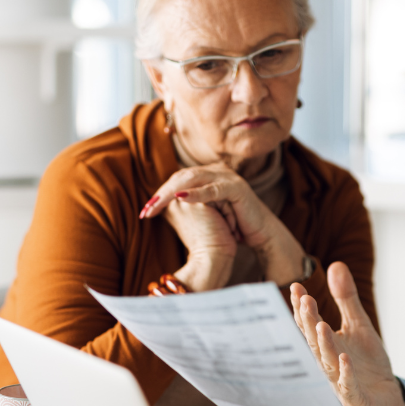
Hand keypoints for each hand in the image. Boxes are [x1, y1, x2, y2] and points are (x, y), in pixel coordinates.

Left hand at [141, 163, 305, 284]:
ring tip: (157, 204)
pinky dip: (196, 193)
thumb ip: (187, 205)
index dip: (160, 194)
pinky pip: (212, 189)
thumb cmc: (233, 226)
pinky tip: (180, 198)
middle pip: (182, 176)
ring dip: (172, 192)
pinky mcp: (236, 187)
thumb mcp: (206, 213)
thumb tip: (160, 206)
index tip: (144, 212)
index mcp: (208, 174)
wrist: (260, 234)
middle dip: (162, 194)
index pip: (178, 179)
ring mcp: (227, 177)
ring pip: (193, 179)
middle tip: (146, 209)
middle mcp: (217, 171)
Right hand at [291, 262, 404, 405]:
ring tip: (321, 325)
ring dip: (324, 345)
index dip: (302, 308)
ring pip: (327, 362)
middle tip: (305, 300)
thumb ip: (346, 298)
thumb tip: (336, 264)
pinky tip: (345, 358)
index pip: (309, 324)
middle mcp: (327, 362)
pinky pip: (348, 385)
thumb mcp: (359, 324)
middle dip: (308, 322)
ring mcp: (339, 381)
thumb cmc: (367, 360)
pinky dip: (346, 373)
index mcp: (326, 344)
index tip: (296, 287)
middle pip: (314, 341)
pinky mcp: (354, 397)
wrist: (387, 394)